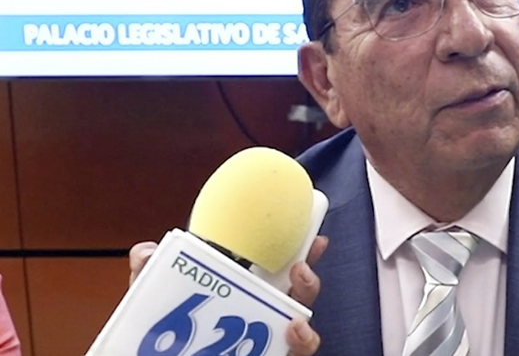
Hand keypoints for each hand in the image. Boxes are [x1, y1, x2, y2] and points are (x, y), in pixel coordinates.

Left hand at [127, 236, 329, 355]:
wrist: (162, 353)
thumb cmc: (166, 331)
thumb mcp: (155, 297)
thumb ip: (149, 273)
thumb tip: (146, 252)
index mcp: (243, 286)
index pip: (277, 263)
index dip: (299, 247)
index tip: (311, 234)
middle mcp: (261, 310)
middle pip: (298, 291)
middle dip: (308, 277)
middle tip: (300, 267)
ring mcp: (266, 338)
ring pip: (301, 324)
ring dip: (305, 317)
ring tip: (296, 315)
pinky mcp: (269, 355)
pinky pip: (295, 352)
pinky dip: (303, 341)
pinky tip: (293, 332)